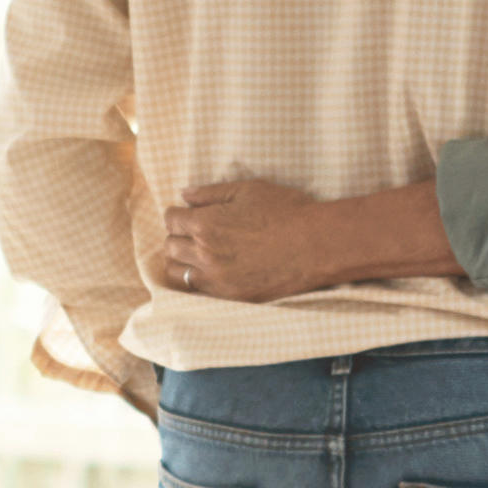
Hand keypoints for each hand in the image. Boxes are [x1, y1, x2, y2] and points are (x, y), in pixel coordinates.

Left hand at [161, 174, 423, 304]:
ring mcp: (216, 279)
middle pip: (170, 247)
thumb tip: (184, 194)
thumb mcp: (248, 190)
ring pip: (176, 274)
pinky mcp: (231, 297)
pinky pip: (197, 293)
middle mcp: (204, 254)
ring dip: (180, 262)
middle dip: (177, 236)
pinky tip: (207, 273)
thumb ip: (211, 193)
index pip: (171, 220)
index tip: (186, 214)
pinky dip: (196, 282)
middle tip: (191, 233)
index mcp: (205, 224)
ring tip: (194, 255)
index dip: (177, 214)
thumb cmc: (286, 211)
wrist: (317, 245)